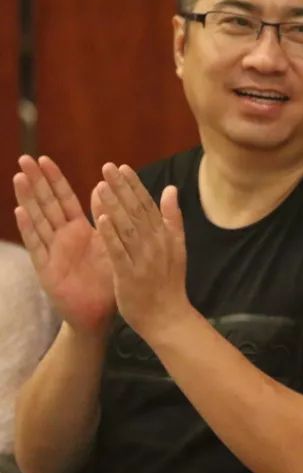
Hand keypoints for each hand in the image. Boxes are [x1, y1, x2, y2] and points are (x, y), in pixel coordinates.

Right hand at [13, 155, 114, 333]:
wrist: (101, 313)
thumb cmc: (107, 279)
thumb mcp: (112, 244)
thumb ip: (109, 220)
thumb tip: (105, 189)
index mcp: (79, 231)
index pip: (64, 199)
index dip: (55, 179)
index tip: (44, 158)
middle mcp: (62, 238)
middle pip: (46, 204)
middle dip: (36, 181)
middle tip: (24, 158)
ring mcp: (52, 252)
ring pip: (38, 220)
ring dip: (29, 199)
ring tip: (19, 177)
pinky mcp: (47, 269)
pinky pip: (37, 246)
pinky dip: (29, 228)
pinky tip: (21, 211)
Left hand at [91, 163, 188, 337]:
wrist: (168, 318)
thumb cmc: (169, 283)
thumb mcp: (177, 247)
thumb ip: (172, 217)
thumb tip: (170, 189)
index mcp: (165, 235)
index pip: (147, 205)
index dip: (133, 185)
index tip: (120, 167)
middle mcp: (156, 244)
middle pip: (136, 211)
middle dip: (121, 188)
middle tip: (106, 167)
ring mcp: (143, 259)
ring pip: (126, 227)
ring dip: (114, 206)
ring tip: (100, 186)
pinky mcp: (129, 275)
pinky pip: (118, 252)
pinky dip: (111, 236)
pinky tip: (100, 220)